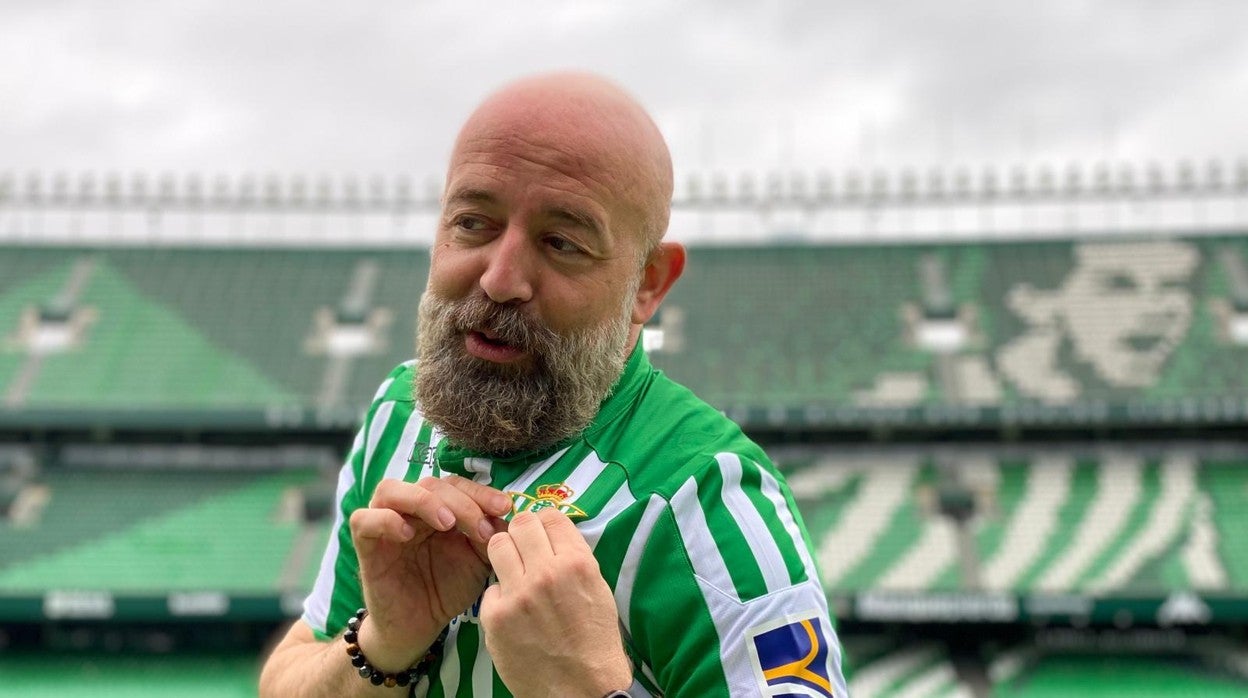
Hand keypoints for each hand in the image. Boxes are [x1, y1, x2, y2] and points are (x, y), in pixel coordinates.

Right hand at [348, 474, 512, 669]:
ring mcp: (384, 523)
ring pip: (392, 489)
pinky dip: (385, 520)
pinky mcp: (365, 545)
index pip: (457, 484)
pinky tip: (408, 533)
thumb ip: (488, 536)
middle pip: (430, 484)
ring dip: (424, 501)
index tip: (505, 508)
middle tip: (481, 527)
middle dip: (461, 501)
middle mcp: (409, 509)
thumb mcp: (477, 560)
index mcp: (438, 507)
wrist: (419, 627)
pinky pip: (364, 519)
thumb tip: (508, 516)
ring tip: (447, 523)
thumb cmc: (447, 589)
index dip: (481, 492)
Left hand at [479, 508, 632, 697]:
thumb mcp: (598, 589)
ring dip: (505, 555)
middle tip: (525, 549)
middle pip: (520, 523)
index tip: (543, 533)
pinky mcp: (496, 617)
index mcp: (577, 563)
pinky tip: (513, 612)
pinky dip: (500, 597)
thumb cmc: (595, 642)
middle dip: (522, 533)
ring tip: (513, 572)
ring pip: (497, 546)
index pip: (550, 516)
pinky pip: (490, 589)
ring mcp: (518, 594)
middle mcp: (546, 572)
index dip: (544, 523)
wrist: (582, 689)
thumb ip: (574, 559)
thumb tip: (552, 538)